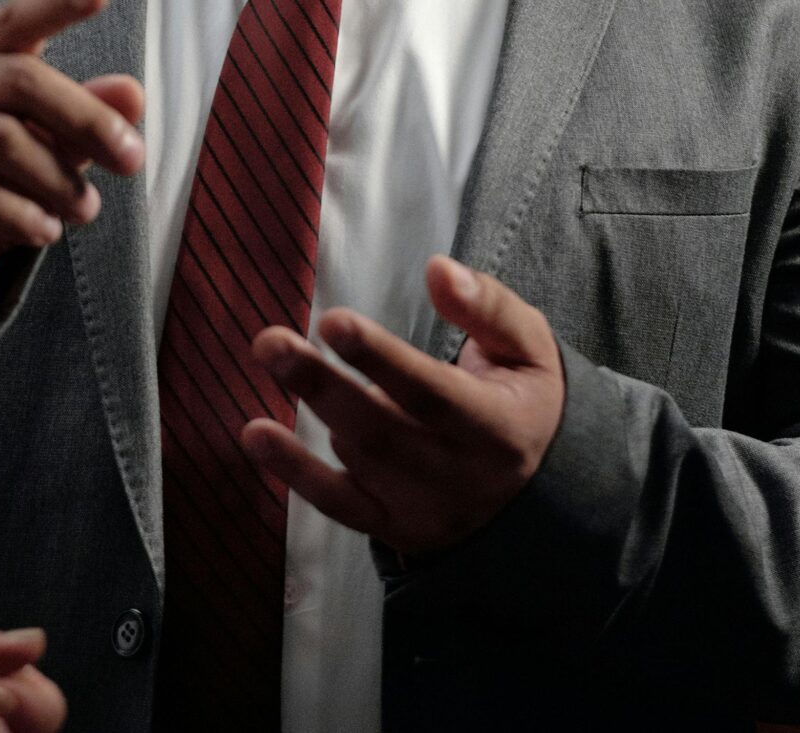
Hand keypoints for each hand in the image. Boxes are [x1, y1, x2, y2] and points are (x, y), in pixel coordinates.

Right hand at [0, 0, 144, 315]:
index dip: (56, 2)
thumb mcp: (38, 145)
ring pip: (0, 140)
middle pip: (19, 80)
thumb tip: (133, 94)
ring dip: (58, 179)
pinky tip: (46, 231)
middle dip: (85, 118)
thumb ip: (80, 117)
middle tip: (133, 159)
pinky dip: (21, 214)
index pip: (13, 21)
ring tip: (86, 208)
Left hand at [243, 256, 565, 558]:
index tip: (333, 322)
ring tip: (280, 356)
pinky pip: (338, 506)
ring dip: (316, 408)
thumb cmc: (525, 400)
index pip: (431, 394)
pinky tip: (256, 434)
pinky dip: (294, 472)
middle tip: (270, 343)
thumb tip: (437, 269)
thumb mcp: (529, 347)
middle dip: (321, 385)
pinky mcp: (395, 530)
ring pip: (359, 462)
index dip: (380, 360)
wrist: (543, 493)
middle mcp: (459, 477)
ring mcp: (424, 510)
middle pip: (381, 431)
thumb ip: (488, 306)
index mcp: (497, 429)